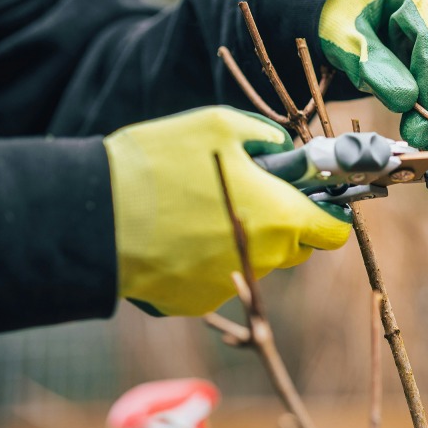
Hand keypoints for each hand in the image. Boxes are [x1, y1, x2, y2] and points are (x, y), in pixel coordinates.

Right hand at [104, 107, 352, 315]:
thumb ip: (266, 138)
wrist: (93, 215)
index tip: (314, 198)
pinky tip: (175, 234)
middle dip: (284, 224)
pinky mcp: (193, 302)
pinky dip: (204, 259)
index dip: (329, 213)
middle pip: (296, 248)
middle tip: (250, 193)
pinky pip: (214, 278)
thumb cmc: (160, 162)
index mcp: (279, 218)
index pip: (334, 232)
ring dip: (242, 239)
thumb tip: (284, 148)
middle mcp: (262, 260)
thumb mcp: (219, 125)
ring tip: (199, 208)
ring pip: (254, 263)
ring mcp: (227, 286)